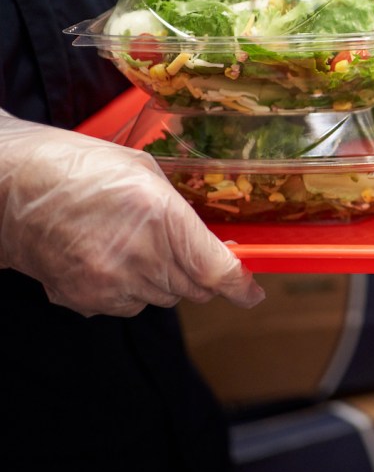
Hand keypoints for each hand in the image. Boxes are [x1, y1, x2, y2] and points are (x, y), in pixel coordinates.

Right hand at [0, 112, 264, 316]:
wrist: (8, 187)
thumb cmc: (77, 166)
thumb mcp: (144, 171)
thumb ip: (182, 211)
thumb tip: (211, 243)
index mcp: (161, 216)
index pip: (215, 270)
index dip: (240, 285)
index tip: (251, 293)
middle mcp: (140, 255)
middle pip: (193, 288)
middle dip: (198, 273)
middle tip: (179, 247)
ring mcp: (110, 282)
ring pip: (163, 299)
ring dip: (162, 279)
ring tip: (133, 244)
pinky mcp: (86, 298)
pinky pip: (128, 305)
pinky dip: (129, 289)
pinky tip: (109, 258)